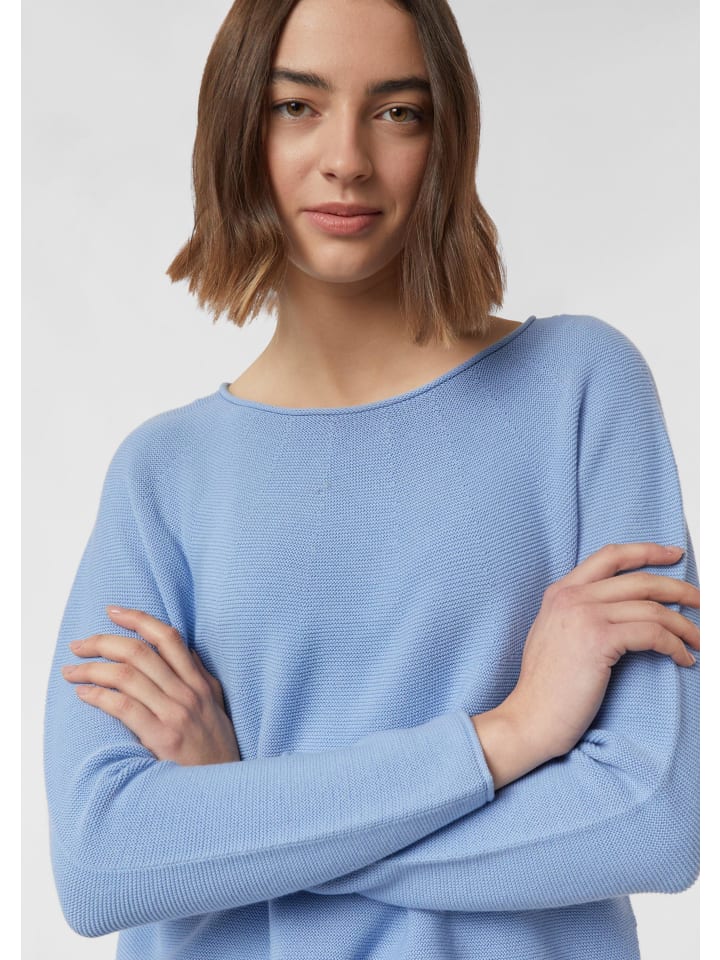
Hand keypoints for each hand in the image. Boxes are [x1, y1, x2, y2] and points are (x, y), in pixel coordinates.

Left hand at [61, 606, 240, 765]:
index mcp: (200, 682)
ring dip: (92, 669)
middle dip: (103, 642)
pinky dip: (99, 696)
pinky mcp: (163, 737)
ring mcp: (176, 714)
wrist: (224, 790)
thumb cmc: (215, 751)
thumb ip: (198, 678)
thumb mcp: (215, 707)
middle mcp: (188, 693)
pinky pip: (124, 707)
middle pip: (140, 652)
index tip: (112, 612)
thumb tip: (180, 650)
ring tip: (71, 671)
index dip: (138, 619)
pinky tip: (83, 694)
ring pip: (127, 676)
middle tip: (79, 645)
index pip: (167, 637)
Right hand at [481, 542, 699, 777]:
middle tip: (700, 601)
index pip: (610, 556)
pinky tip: (682, 659)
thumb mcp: (555, 633)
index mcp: (561, 591)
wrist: (530, 716)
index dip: (647, 551)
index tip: (672, 554)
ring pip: (651, 608)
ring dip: (684, 625)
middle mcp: (572, 596)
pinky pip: (653, 633)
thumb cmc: (545, 686)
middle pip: (639, 579)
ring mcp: (584, 615)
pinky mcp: (599, 640)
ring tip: (697, 640)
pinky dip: (675, 646)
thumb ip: (579, 612)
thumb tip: (622, 609)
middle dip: (678, 589)